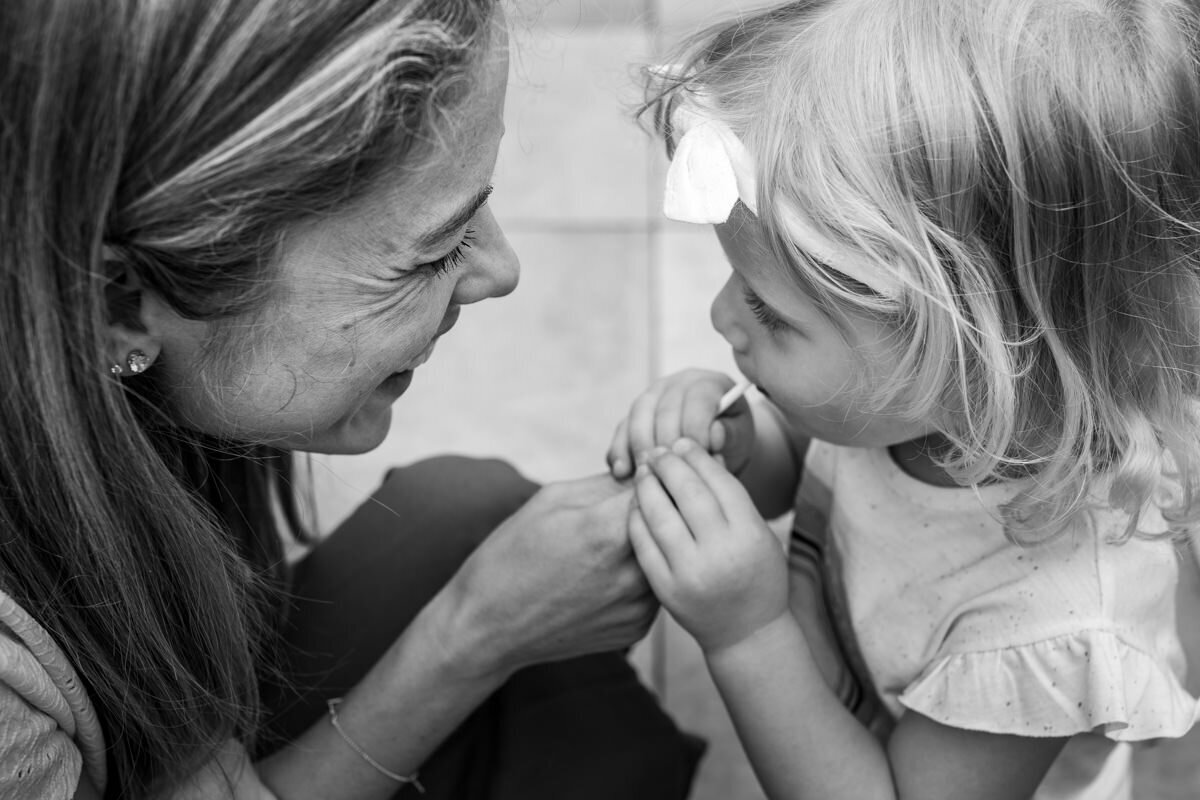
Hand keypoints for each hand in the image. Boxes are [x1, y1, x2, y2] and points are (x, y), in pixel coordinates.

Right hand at [438, 473, 658, 677]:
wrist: (489, 627)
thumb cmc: (512, 555)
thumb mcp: (552, 500)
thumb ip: (608, 484)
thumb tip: (649, 470)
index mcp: (608, 533)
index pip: (661, 486)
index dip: (655, 471)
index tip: (646, 467)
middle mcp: (631, 574)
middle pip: (671, 523)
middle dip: (660, 504)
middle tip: (630, 502)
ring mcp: (637, 607)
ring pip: (666, 557)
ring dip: (654, 541)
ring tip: (615, 538)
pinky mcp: (637, 629)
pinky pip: (654, 588)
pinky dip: (642, 575)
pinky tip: (610, 572)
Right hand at [607, 369, 753, 479]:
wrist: (717, 443)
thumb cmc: (729, 438)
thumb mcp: (739, 437)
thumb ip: (730, 434)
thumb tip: (714, 434)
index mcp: (707, 384)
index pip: (697, 400)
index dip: (697, 430)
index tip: (698, 459)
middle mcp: (677, 383)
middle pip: (664, 410)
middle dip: (666, 445)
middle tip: (668, 474)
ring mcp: (653, 395)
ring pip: (638, 415)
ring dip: (639, 447)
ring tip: (645, 475)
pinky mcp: (635, 413)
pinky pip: (622, 427)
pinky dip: (619, 450)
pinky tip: (621, 472)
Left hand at [630, 438, 787, 654]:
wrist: (746, 634)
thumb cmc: (757, 576)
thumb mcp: (760, 535)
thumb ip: (734, 499)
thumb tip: (700, 454)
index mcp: (750, 536)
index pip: (719, 482)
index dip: (697, 457)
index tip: (683, 443)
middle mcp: (721, 553)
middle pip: (688, 493)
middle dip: (669, 465)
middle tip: (657, 450)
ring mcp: (691, 573)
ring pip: (660, 516)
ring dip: (648, 487)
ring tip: (644, 471)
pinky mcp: (667, 590)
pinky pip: (644, 544)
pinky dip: (636, 518)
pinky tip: (636, 503)